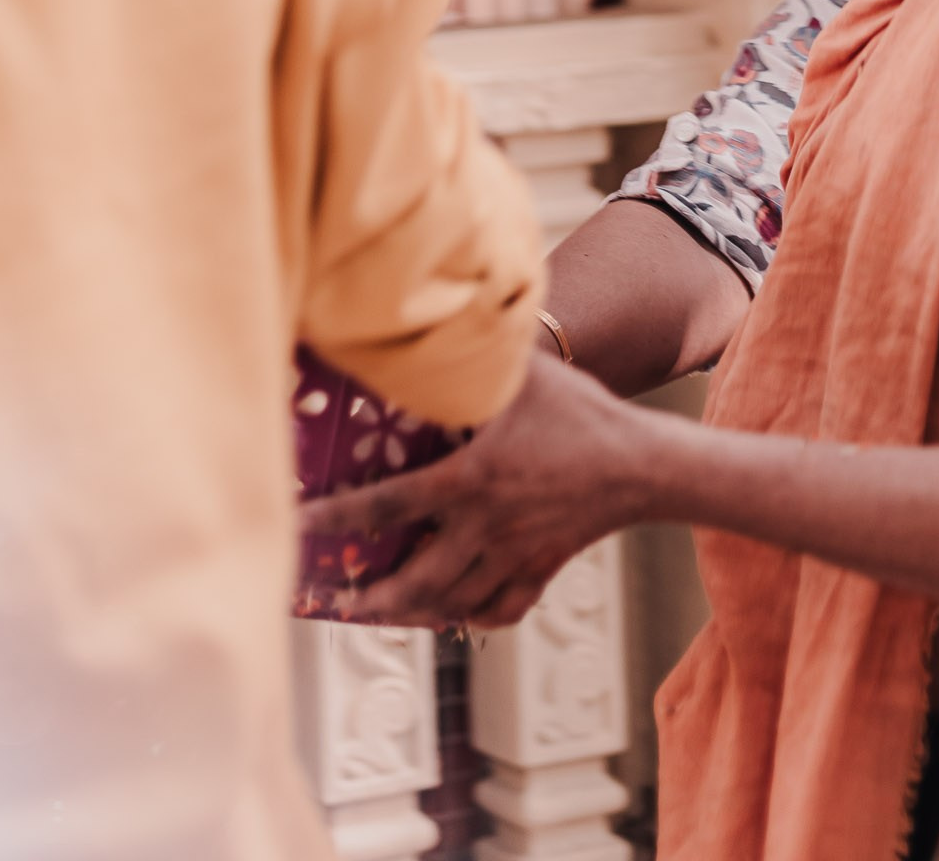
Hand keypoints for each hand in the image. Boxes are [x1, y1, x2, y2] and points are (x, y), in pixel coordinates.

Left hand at [300, 352, 660, 630]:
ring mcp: (513, 557)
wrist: (641, 464)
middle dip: (366, 599)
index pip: (386, 506)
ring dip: (408, 613)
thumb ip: (478, 359)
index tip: (297, 527)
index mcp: (470, 481)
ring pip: (450, 602)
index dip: (335, 520)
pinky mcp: (540, 572)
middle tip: (330, 605)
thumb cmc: (581, 412)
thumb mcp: (524, 376)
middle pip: (412, 580)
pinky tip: (453, 612)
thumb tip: (438, 324)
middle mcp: (484, 528)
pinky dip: (470, 616)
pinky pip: (498, 610)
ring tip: (377, 614)